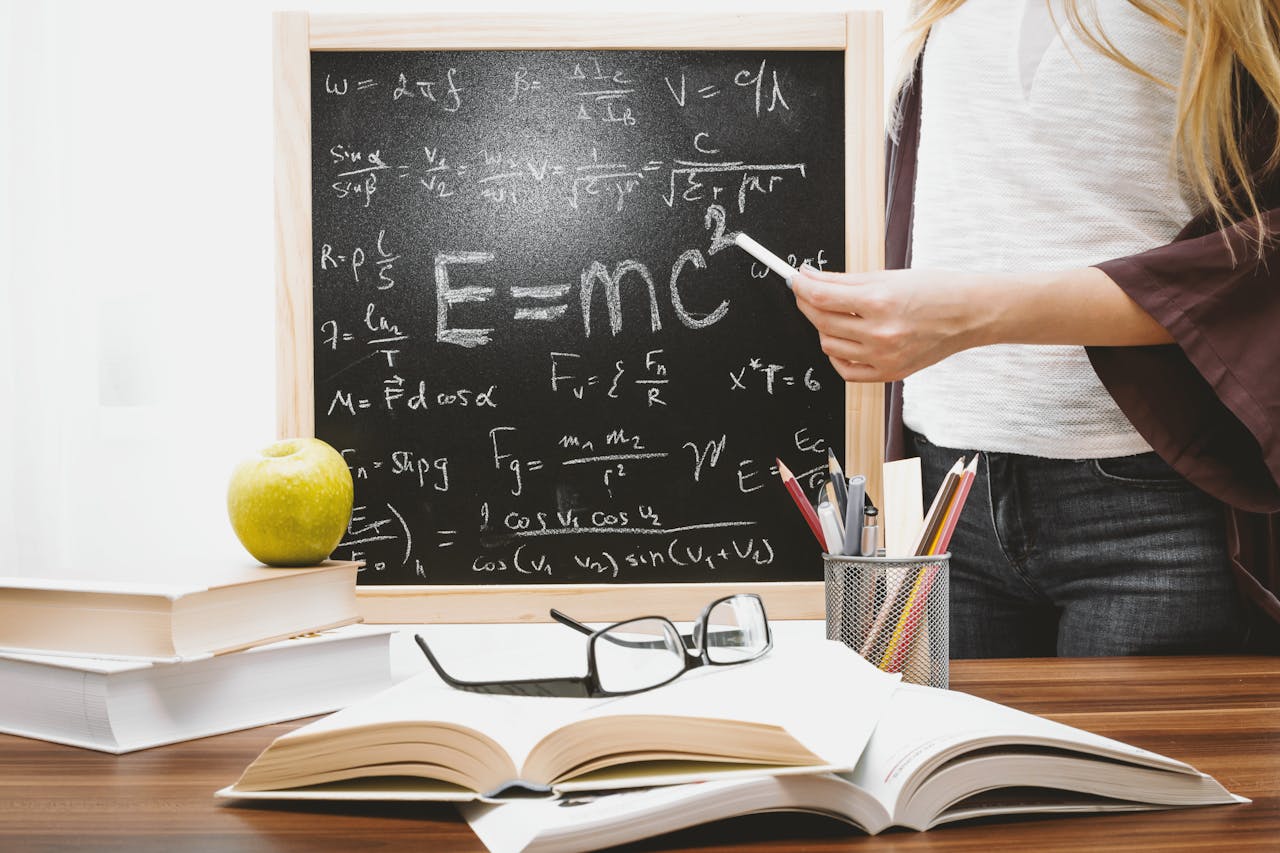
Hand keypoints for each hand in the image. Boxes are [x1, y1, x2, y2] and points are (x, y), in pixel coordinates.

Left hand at [791, 266, 991, 382]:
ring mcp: (884, 357)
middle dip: (807, 304)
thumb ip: (845, 281)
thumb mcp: (888, 276)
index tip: (795, 280)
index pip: (821, 296)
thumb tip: (811, 279)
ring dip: (823, 328)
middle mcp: (880, 333)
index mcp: (879, 302)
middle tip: (807, 292)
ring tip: (833, 314)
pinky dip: (836, 356)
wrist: (970, 314)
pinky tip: (842, 341)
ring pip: (829, 346)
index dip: (801, 286)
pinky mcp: (889, 373)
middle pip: (822, 321)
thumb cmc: (935, 290)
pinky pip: (846, 370)